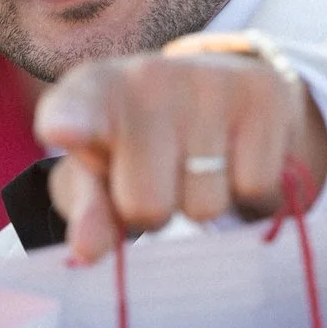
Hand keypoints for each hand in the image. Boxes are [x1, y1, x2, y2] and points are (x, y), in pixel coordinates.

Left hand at [36, 51, 326, 263]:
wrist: (211, 92)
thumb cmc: (136, 146)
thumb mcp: (98, 176)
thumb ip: (88, 212)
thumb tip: (87, 250)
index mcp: (89, 94)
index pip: (74, 110)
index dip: (70, 122)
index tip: (63, 131)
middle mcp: (145, 76)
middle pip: (146, 206)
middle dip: (155, 212)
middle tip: (160, 177)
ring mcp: (207, 80)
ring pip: (205, 206)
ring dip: (202, 203)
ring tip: (198, 164)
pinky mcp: (263, 92)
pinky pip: (256, 189)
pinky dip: (250, 194)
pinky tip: (236, 159)